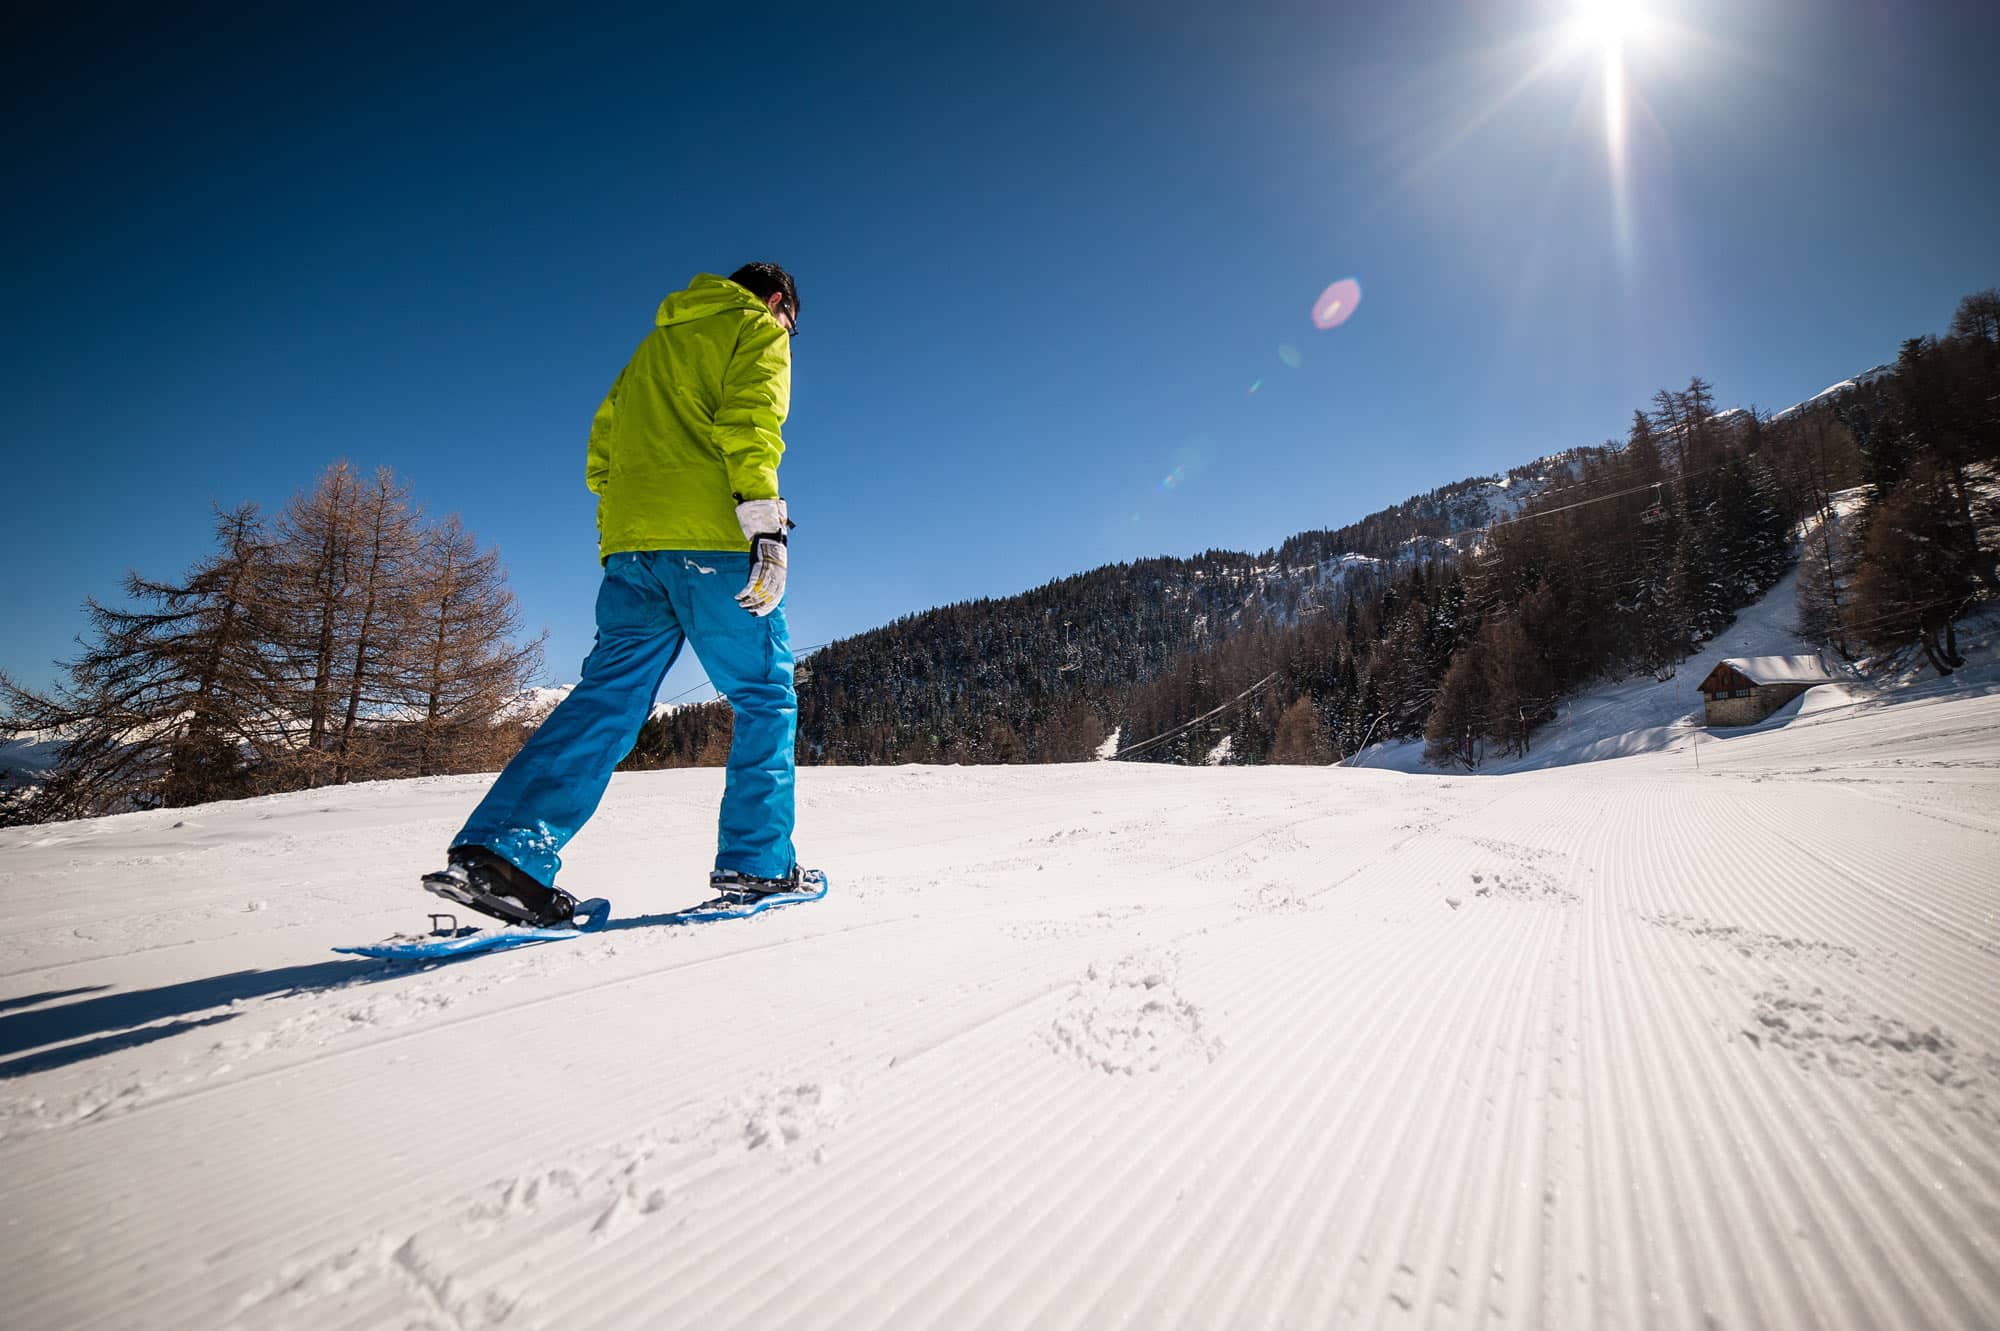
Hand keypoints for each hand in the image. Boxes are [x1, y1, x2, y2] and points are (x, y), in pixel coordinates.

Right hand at [734, 498, 789, 615]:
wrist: (770, 536)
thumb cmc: (771, 550)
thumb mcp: (774, 565)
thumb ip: (771, 576)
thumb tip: (764, 587)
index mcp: (781, 578)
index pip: (776, 597)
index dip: (768, 607)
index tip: (759, 614)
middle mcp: (776, 577)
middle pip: (767, 597)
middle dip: (757, 606)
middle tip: (748, 611)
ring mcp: (768, 573)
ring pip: (758, 593)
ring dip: (749, 601)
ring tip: (741, 605)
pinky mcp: (758, 568)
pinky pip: (750, 584)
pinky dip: (744, 592)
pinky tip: (737, 596)